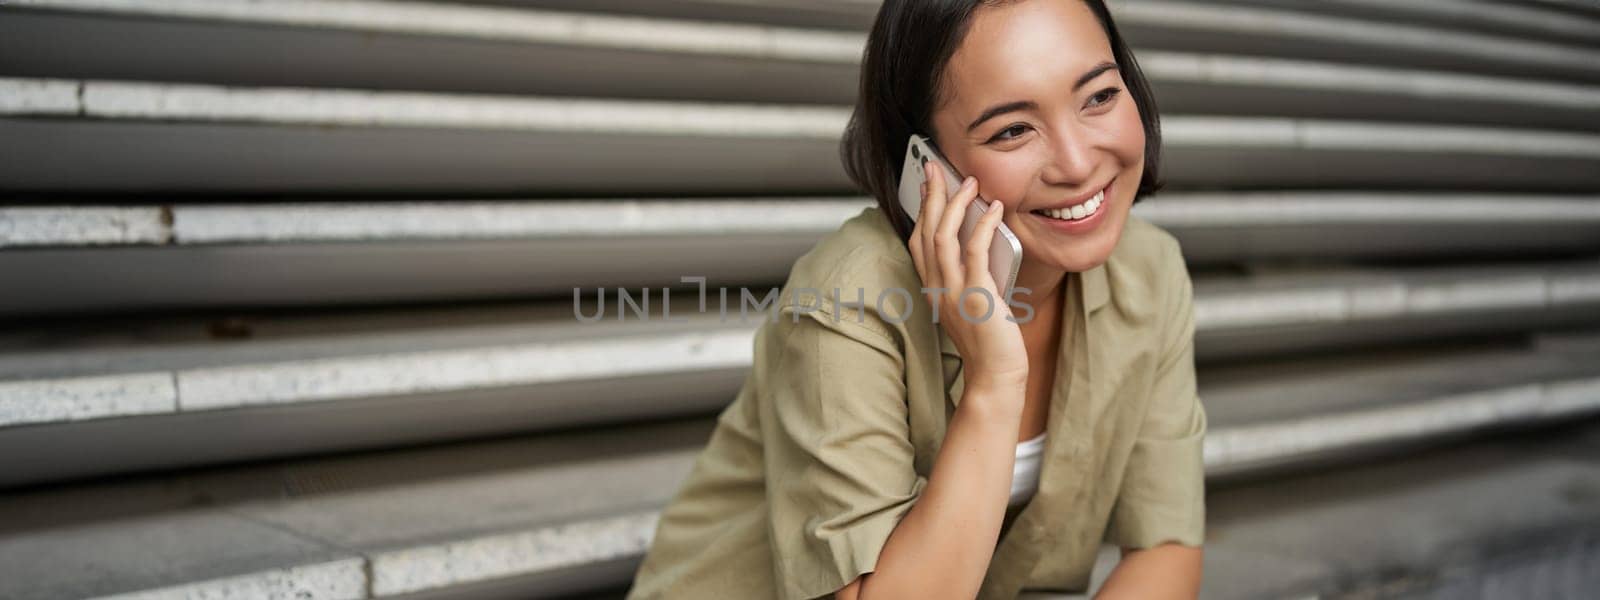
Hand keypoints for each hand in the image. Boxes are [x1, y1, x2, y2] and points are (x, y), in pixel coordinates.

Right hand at [907, 159, 1029, 395]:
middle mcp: (937, 289)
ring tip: (968, 181)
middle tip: (935, 166)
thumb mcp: (972, 302)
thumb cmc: (990, 342)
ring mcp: (954, 293)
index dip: (921, 210)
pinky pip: (975, 253)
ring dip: (954, 205)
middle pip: (926, 232)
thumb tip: (983, 237)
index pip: (918, 242)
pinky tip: (995, 209)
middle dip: (930, 195)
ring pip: (943, 238)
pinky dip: (984, 226)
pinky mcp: (977, 297)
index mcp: (933, 289)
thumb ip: (971, 274)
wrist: (996, 376)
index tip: (927, 183)